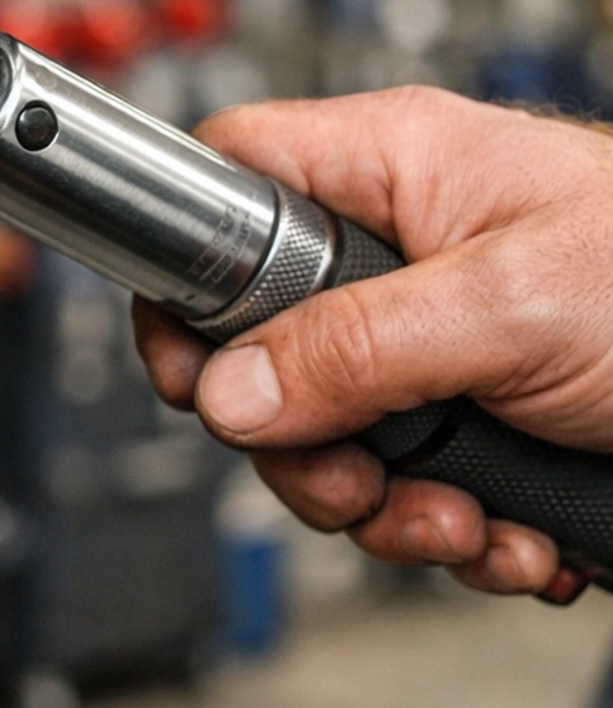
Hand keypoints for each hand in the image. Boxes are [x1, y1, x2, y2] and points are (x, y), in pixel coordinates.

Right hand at [132, 87, 612, 596]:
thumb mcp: (509, 308)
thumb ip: (358, 345)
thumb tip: (230, 386)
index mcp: (395, 169)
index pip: (230, 185)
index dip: (189, 275)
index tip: (194, 373)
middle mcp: (404, 250)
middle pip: (268, 348)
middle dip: (310, 446)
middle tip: (359, 483)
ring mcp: (441, 337)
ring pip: (339, 435)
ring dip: (394, 511)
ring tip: (468, 526)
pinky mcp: (482, 413)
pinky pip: (416, 484)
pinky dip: (459, 532)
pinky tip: (517, 538)